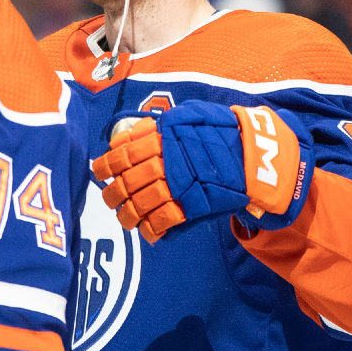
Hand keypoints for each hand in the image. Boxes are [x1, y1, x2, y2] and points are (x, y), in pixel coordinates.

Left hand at [91, 102, 315, 242]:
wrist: (253, 153)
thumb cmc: (220, 132)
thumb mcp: (187, 117)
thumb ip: (158, 126)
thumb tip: (129, 136)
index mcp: (162, 138)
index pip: (123, 153)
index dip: (106, 164)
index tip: (99, 171)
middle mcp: (166, 161)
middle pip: (128, 182)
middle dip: (113, 194)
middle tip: (110, 199)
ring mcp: (178, 184)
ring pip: (141, 204)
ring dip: (128, 215)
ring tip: (125, 219)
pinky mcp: (193, 204)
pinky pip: (164, 220)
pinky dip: (152, 229)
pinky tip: (148, 233)